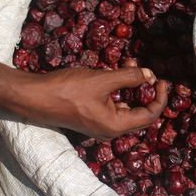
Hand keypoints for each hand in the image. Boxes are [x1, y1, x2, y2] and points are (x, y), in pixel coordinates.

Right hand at [16, 66, 167, 139]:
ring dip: (130, 86)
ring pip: (125, 107)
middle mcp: (110, 131)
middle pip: (140, 113)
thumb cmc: (68, 89)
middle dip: (145, 90)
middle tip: (147, 71)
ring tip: (129, 64)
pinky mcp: (90, 119)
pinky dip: (117, 91)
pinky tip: (113, 73)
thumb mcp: (102, 80)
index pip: (150, 115)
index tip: (162, 79)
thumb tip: (151, 75)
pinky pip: (112, 107)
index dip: (160, 97)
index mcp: (117, 126)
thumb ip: (129, 77)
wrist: (34, 97)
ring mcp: (100, 127)